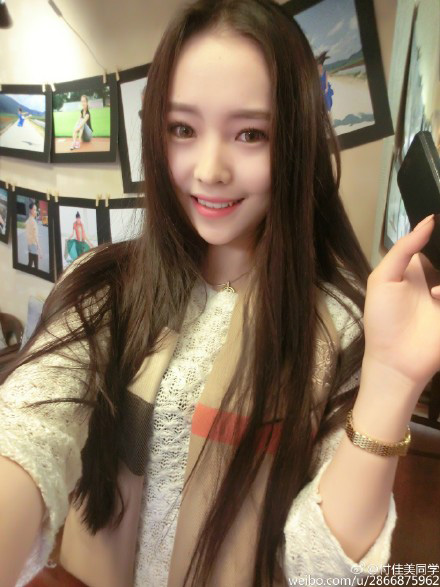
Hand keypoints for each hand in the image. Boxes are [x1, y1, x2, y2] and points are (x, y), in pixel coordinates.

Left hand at [363, 214, 439, 393]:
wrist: (395, 360)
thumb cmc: (383, 320)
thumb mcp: (383, 279)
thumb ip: (403, 249)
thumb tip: (428, 221)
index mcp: (419, 267)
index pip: (439, 243)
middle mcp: (439, 280)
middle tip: (433, 283)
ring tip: (436, 294)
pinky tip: (438, 299)